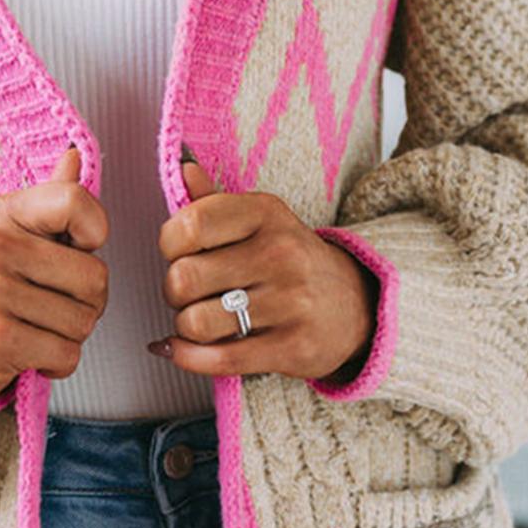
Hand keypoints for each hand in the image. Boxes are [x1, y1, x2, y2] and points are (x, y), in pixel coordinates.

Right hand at [0, 144, 109, 399]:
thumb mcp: (17, 233)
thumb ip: (52, 198)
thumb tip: (74, 154)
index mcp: (3, 212)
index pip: (75, 201)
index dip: (95, 231)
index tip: (78, 249)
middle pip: (95, 277)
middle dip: (87, 301)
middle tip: (52, 304)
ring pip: (84, 321)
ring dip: (71, 335)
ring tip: (37, 327)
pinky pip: (66, 354)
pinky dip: (57, 363)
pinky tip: (31, 352)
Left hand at [146, 157, 377, 382]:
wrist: (358, 306)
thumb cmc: (292, 262)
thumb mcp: (260, 222)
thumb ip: (214, 202)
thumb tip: (183, 169)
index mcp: (266, 214)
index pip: (189, 225)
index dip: (170, 245)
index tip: (181, 253)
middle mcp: (280, 253)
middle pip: (184, 279)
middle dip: (175, 292)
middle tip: (194, 293)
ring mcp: (290, 303)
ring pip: (196, 323)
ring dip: (187, 327)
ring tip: (204, 319)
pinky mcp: (293, 347)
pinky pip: (219, 359)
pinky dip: (188, 357)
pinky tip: (180, 349)